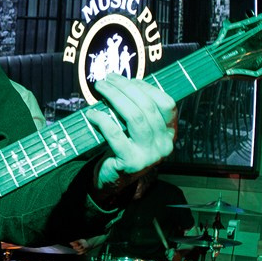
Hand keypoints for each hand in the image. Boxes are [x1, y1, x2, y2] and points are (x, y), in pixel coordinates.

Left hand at [85, 74, 176, 194]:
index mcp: (169, 133)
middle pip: (147, 107)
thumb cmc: (122, 148)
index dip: (147, 88)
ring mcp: (149, 155)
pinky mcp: (131, 163)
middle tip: (107, 79)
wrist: (112, 180)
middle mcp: (164, 144)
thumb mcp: (135, 129)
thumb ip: (136, 109)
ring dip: (114, 98)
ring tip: (100, 89)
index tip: (127, 79)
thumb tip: (122, 82)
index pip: (166, 103)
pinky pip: (116, 134)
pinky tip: (92, 113)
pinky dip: (102, 120)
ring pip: (135, 117)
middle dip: (125, 88)